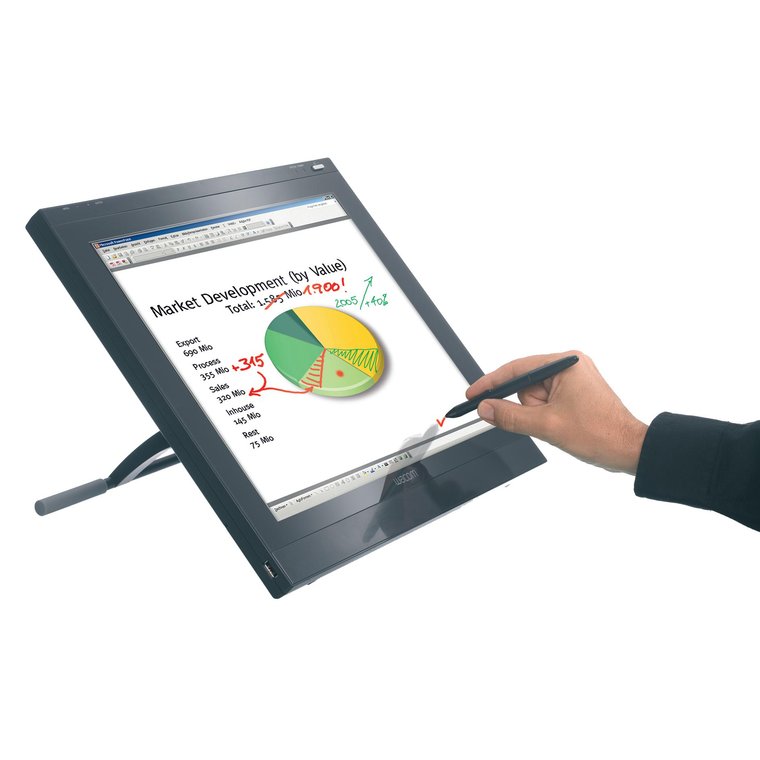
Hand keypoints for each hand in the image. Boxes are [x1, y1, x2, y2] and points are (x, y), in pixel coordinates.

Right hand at [467, 351, 647, 474]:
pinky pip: (546, 402)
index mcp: (565, 363)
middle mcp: (570, 366)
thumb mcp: (547, 425)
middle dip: (528, 407)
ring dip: (539, 415)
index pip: (517, 369)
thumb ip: (510, 416)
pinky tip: (561, 424)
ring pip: (534, 397)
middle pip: (525, 384)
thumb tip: (486, 409)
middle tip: (543, 422)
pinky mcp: (575, 393)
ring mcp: (574, 379)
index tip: (474, 394)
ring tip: (559, 425)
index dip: (492, 383)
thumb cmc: (601, 432)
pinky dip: (546, 415)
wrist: (629, 449)